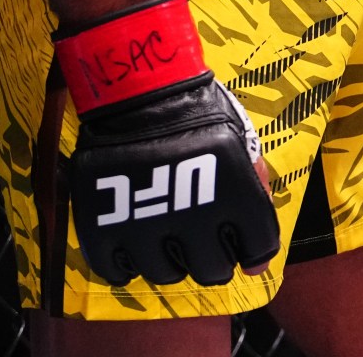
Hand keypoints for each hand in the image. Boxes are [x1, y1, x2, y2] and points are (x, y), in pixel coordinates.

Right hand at [56, 0, 278, 287]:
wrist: (138, 87)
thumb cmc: (196, 113)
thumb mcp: (241, 144)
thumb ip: (256, 195)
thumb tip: (258, 262)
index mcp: (236, 197)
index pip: (258, 251)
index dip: (252, 250)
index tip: (238, 238)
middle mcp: (195, 219)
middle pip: (213, 271)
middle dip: (212, 257)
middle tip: (199, 234)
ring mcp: (146, 226)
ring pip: (168, 275)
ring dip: (171, 260)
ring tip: (166, 232)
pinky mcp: (104, 227)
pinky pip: (117, 271)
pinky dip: (125, 265)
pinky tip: (132, 245)